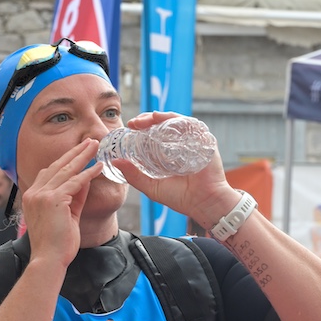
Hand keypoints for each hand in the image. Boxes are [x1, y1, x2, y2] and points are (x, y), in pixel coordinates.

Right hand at [20, 138, 104, 266]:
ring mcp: (42, 195)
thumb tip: (86, 179)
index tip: (78, 151)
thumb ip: (74, 197)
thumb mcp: (67, 214)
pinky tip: (99, 167)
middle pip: (57, 166)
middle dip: (75, 152)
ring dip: (83, 156)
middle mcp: (34, 192)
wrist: (49, 260)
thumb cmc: (57, 243)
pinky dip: (88, 174)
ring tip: (95, 146)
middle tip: (89, 141)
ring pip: (66, 170)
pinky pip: (75, 182)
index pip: (50, 171)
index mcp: (32, 195)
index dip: (65, 159)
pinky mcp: (53, 200)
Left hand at [111, 111, 239, 230]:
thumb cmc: (181, 197)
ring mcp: (194, 141)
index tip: (129, 127)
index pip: (155, 133)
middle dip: (147, 119)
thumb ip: (134, 176)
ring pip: (176, 121)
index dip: (141, 127)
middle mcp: (182, 144)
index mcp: (169, 152)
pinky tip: (165, 120)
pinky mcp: (205, 141)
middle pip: (164, 124)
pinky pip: (191, 125)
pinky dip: (177, 120)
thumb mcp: (151, 187)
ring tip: (146, 120)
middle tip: (134, 123)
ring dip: (160, 117)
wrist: (204, 204)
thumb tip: (115, 162)